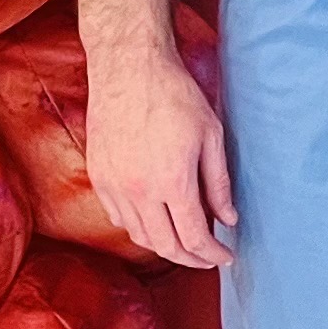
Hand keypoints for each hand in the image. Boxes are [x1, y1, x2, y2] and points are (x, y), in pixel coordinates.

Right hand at [88, 37, 235, 268]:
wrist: (129, 69)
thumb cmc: (176, 96)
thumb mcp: (211, 136)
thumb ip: (219, 183)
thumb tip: (228, 220)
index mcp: (172, 183)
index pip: (194, 237)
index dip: (213, 254)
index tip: (226, 257)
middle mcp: (138, 192)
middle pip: (165, 246)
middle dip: (190, 259)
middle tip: (208, 258)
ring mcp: (113, 186)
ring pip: (139, 236)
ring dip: (164, 245)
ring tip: (185, 240)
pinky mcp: (98, 177)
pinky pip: (118, 217)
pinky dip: (138, 227)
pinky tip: (155, 219)